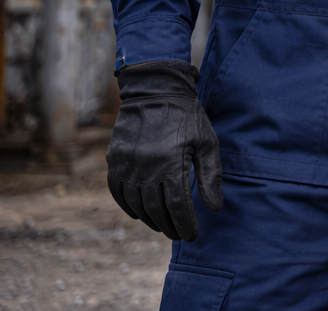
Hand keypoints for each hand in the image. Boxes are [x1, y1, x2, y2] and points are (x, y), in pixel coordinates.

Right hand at [106, 60, 222, 241]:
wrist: (155, 91)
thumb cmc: (187, 117)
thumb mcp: (206, 142)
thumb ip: (210, 176)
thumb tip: (214, 208)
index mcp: (171, 163)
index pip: (177, 205)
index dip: (185, 223)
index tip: (192, 235)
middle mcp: (145, 167)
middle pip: (156, 209)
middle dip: (169, 226)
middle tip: (179, 235)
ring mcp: (126, 165)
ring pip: (136, 204)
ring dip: (150, 220)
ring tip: (163, 225)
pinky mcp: (114, 161)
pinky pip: (118, 193)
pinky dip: (128, 207)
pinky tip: (140, 213)